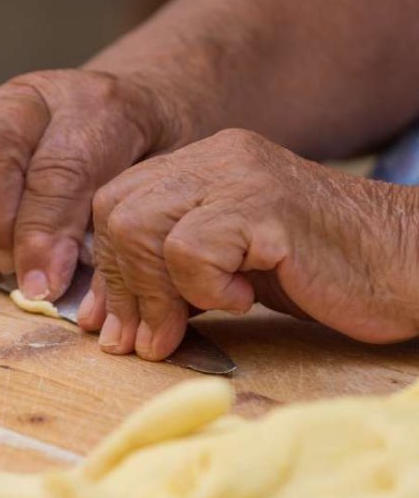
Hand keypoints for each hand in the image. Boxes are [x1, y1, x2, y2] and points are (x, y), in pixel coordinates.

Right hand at [0, 69, 173, 299]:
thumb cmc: (143, 161)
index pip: (58, 168)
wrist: (127, 110)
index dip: (44, 233)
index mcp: (98, 110)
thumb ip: (118, 240)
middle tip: (5, 272)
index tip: (41, 286)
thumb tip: (87, 309)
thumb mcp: (151, 193)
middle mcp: (33, 99)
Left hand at [80, 128, 418, 357]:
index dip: (107, 270)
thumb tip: (109, 323)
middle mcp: (218, 157)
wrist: (407, 266)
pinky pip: (192, 248)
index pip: (115, 203)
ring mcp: (243, 176)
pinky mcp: (268, 206)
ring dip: (155, 295)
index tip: (111, 323)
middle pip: (118, 213)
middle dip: (122, 288)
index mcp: (204, 165)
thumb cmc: (323, 274)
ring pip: (142, 227)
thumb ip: (172, 280)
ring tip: (182, 329)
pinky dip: (204, 288)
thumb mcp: (229, 273)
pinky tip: (242, 301)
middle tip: (145, 339)